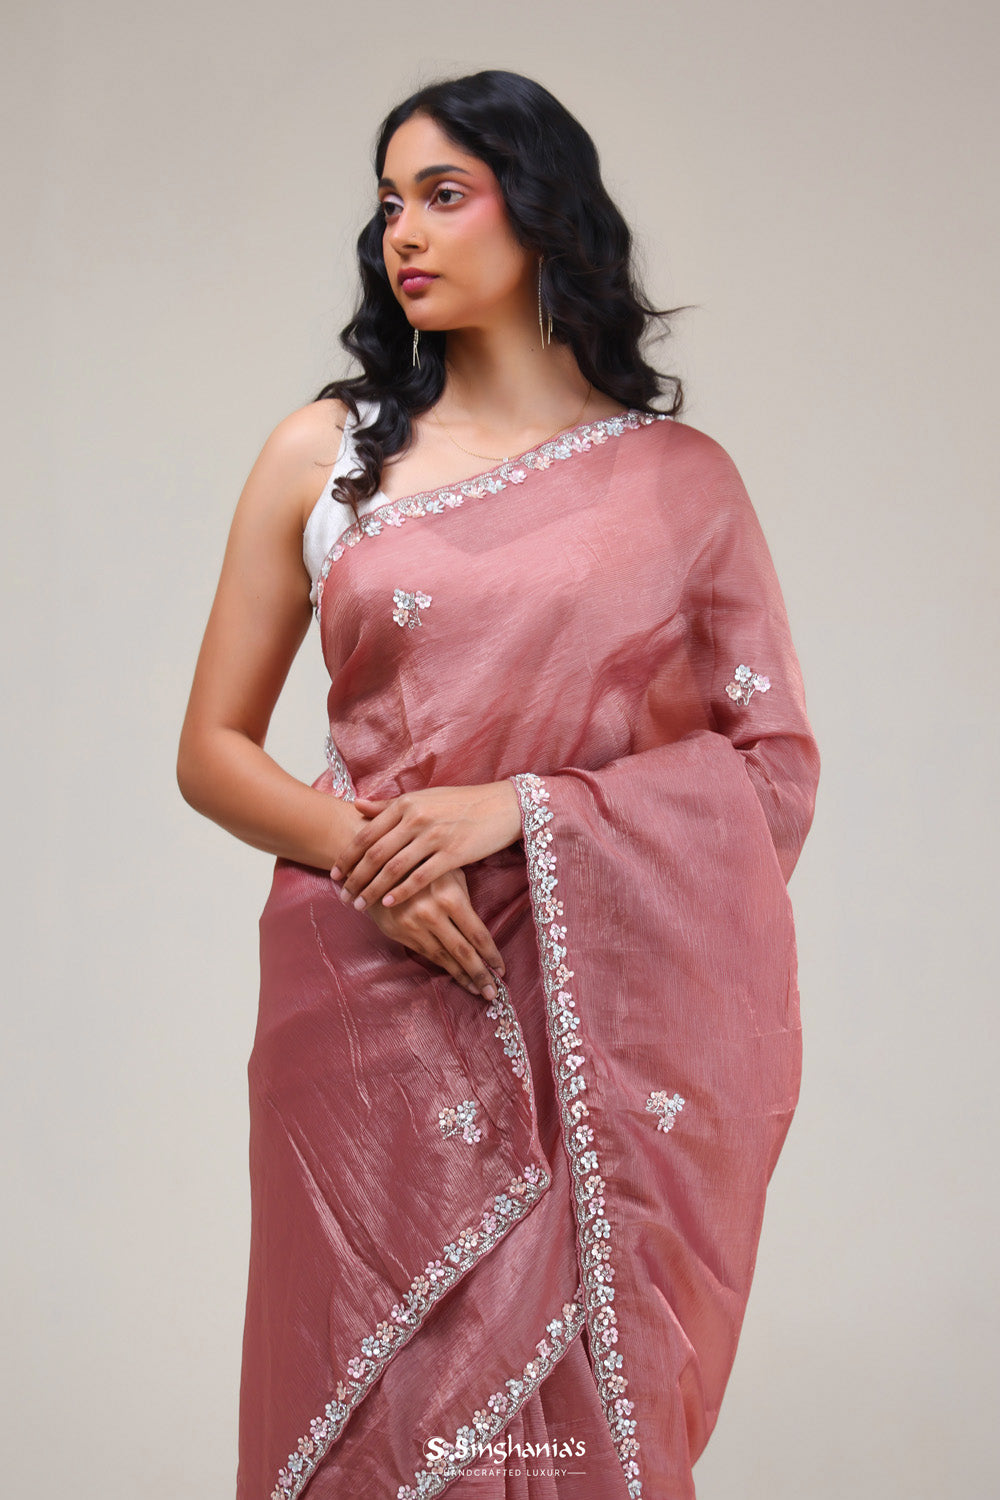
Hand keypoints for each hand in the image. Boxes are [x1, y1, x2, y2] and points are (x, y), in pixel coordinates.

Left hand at [330, 782, 522, 910]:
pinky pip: (421, 877)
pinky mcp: (453, 854)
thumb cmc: (460, 802)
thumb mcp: (423, 798)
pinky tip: (389, 905)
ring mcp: (434, 836)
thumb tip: (356, 805)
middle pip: (375, 853)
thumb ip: (389, 805)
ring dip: (373, 889)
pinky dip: (402, 892)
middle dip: (355, 878)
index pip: (367, 833)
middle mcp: (416, 818)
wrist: (501, 806)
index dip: (347, 856)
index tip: (334, 874)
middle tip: (342, 896)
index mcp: (406, 804)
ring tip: (359, 905)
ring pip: (394, 868)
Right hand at [363, 867, 504, 998]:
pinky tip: (453, 974)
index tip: (502, 970)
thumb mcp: (447, 871)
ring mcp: (414, 925)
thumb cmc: (421, 863)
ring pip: (443, 957)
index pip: (477, 933)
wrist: (376, 864)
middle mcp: (432, 914)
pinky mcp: (399, 933)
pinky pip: (426, 954)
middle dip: (480, 974)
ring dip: (461, 976)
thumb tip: (477, 928)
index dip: (491, 954)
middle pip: (463, 951)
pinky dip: (442, 966)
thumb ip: (463, 897)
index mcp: (450, 896)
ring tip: (477, 990)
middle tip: (493, 994)